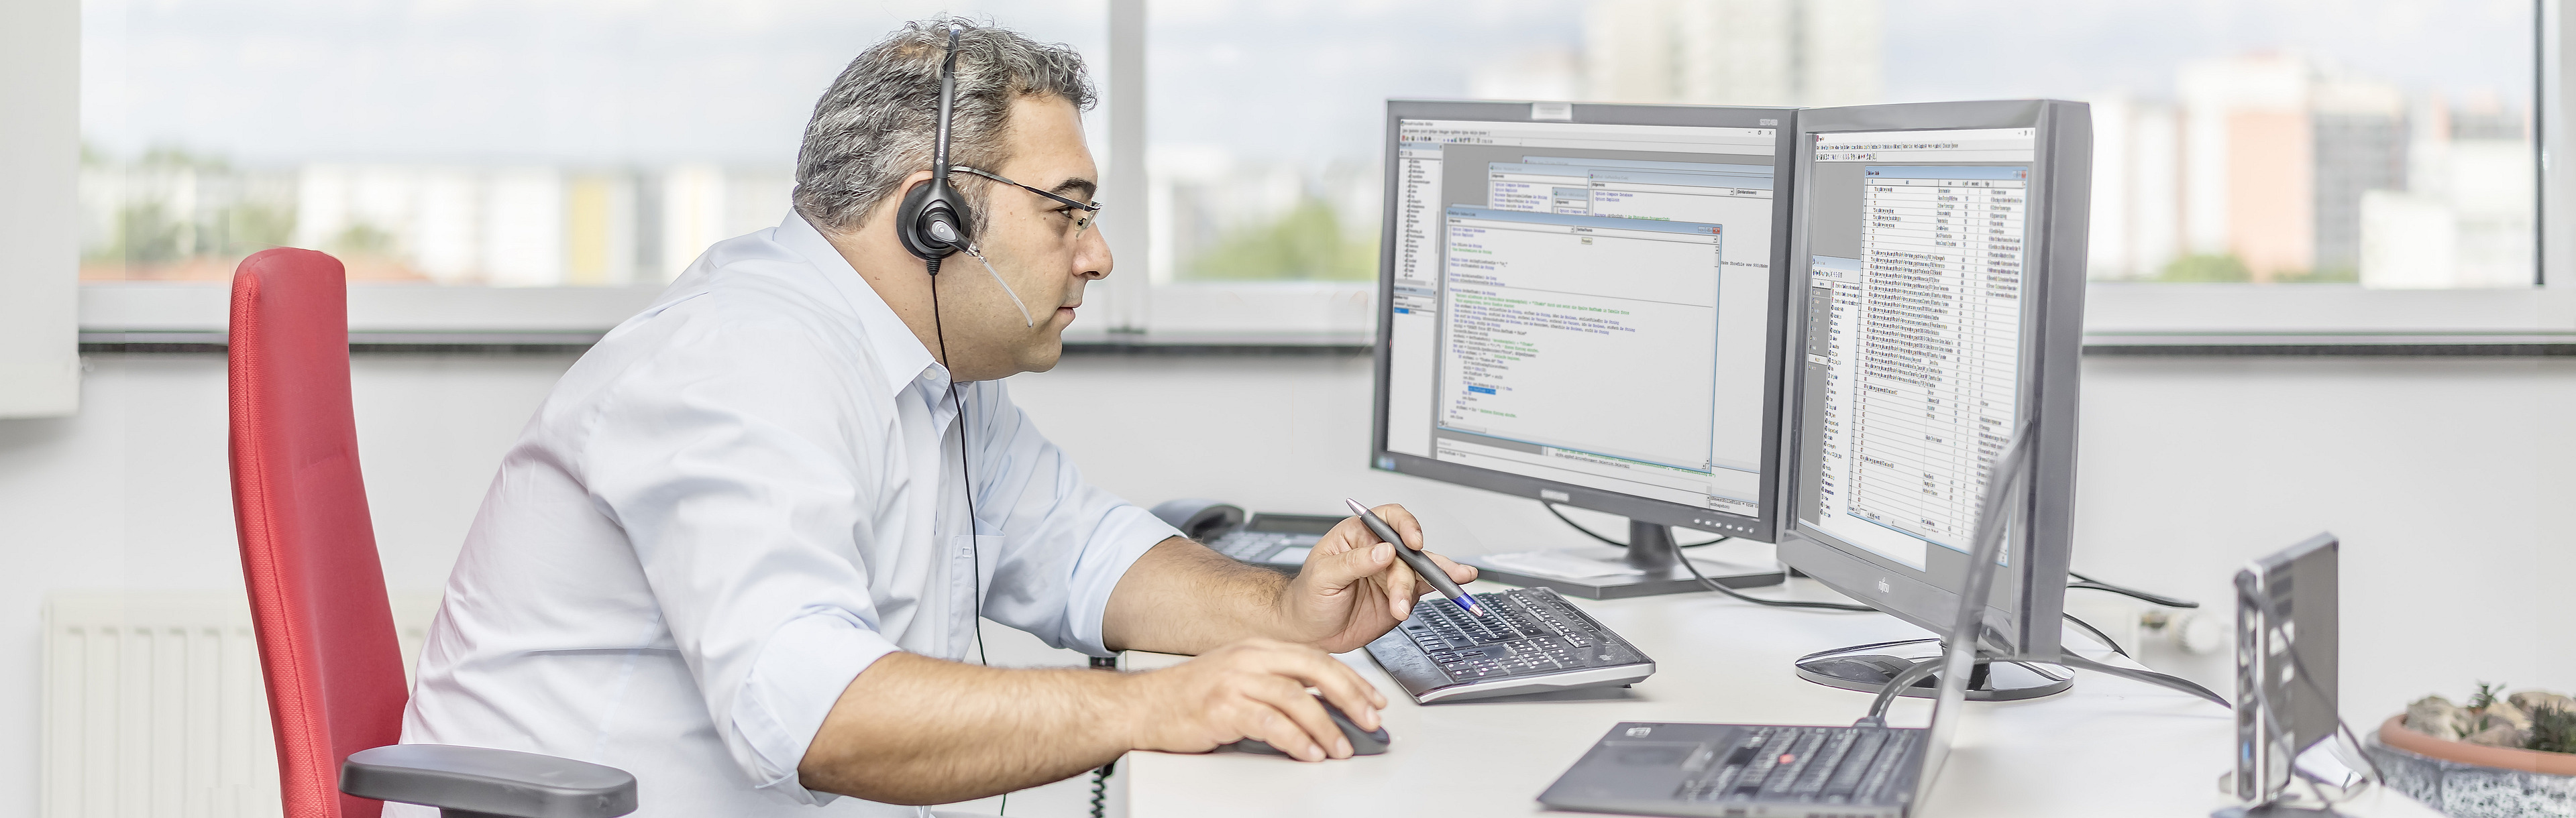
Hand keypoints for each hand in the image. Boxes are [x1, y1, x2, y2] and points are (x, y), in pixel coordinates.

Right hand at [1120, 638, 1386, 761]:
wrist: (1144, 705)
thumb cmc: (1190, 696)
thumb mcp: (1238, 676)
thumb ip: (1277, 681)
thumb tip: (1321, 703)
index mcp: (1257, 648)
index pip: (1316, 657)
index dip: (1351, 678)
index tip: (1373, 699)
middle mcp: (1249, 659)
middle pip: (1314, 670)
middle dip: (1349, 697)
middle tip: (1369, 720)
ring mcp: (1235, 682)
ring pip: (1297, 698)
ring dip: (1326, 727)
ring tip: (1340, 747)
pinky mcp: (1223, 708)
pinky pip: (1270, 723)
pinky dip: (1296, 740)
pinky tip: (1308, 752)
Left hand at [1274, 503, 1476, 653]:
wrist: (1309, 632)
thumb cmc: (1307, 598)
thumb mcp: (1322, 576)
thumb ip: (1354, 563)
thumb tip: (1383, 551)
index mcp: (1358, 535)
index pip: (1388, 519)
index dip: (1405, 525)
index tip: (1412, 542)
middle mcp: (1379, 551)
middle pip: (1410, 549)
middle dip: (1418, 566)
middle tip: (1420, 582)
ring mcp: (1391, 574)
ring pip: (1422, 569)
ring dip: (1437, 579)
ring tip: (1454, 585)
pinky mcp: (1400, 595)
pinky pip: (1424, 588)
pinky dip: (1442, 587)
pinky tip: (1457, 585)